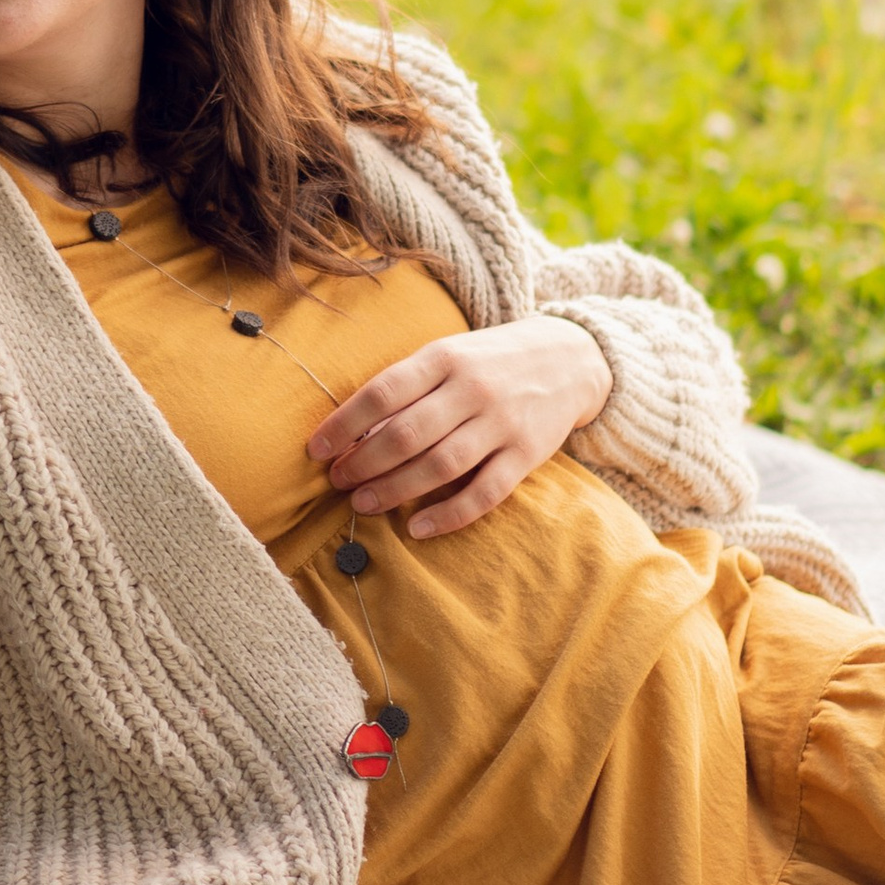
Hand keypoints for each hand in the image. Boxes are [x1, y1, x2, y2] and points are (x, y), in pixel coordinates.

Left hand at [307, 314, 612, 539]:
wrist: (568, 358)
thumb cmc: (487, 361)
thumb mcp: (447, 355)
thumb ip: (406, 388)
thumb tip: (354, 433)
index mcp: (443, 357)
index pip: (382, 393)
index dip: (343, 424)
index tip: (316, 450)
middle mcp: (472, 388)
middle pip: (406, 434)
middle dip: (364, 463)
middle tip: (338, 482)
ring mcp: (502, 422)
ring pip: (440, 466)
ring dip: (395, 490)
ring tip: (363, 503)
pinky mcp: (526, 454)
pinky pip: (484, 492)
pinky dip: (448, 514)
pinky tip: (417, 528)